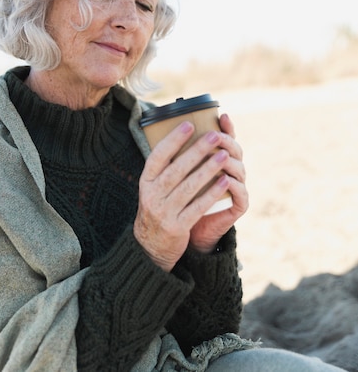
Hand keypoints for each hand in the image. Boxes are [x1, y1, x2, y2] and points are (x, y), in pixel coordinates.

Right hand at [134, 117, 245, 271]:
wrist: (151, 247)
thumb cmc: (158, 207)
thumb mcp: (152, 188)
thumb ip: (164, 169)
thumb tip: (181, 138)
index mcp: (145, 181)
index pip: (157, 156)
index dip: (173, 139)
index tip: (189, 124)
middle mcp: (151, 195)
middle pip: (176, 169)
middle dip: (196, 151)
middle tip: (214, 135)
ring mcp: (163, 212)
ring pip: (189, 187)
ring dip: (208, 169)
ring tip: (223, 155)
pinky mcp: (177, 227)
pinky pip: (197, 207)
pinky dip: (212, 193)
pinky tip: (225, 181)